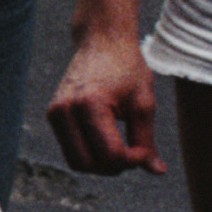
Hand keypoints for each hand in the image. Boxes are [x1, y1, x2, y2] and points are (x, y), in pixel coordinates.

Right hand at [45, 28, 165, 175]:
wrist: (102, 41)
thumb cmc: (127, 67)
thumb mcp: (143, 103)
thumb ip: (147, 139)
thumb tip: (157, 171)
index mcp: (90, 104)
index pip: (110, 154)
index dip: (133, 159)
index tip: (147, 150)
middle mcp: (65, 110)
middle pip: (89, 164)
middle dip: (115, 167)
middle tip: (135, 153)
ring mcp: (55, 113)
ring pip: (77, 162)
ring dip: (102, 164)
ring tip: (122, 149)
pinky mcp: (53, 115)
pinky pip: (71, 150)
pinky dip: (91, 154)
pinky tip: (109, 140)